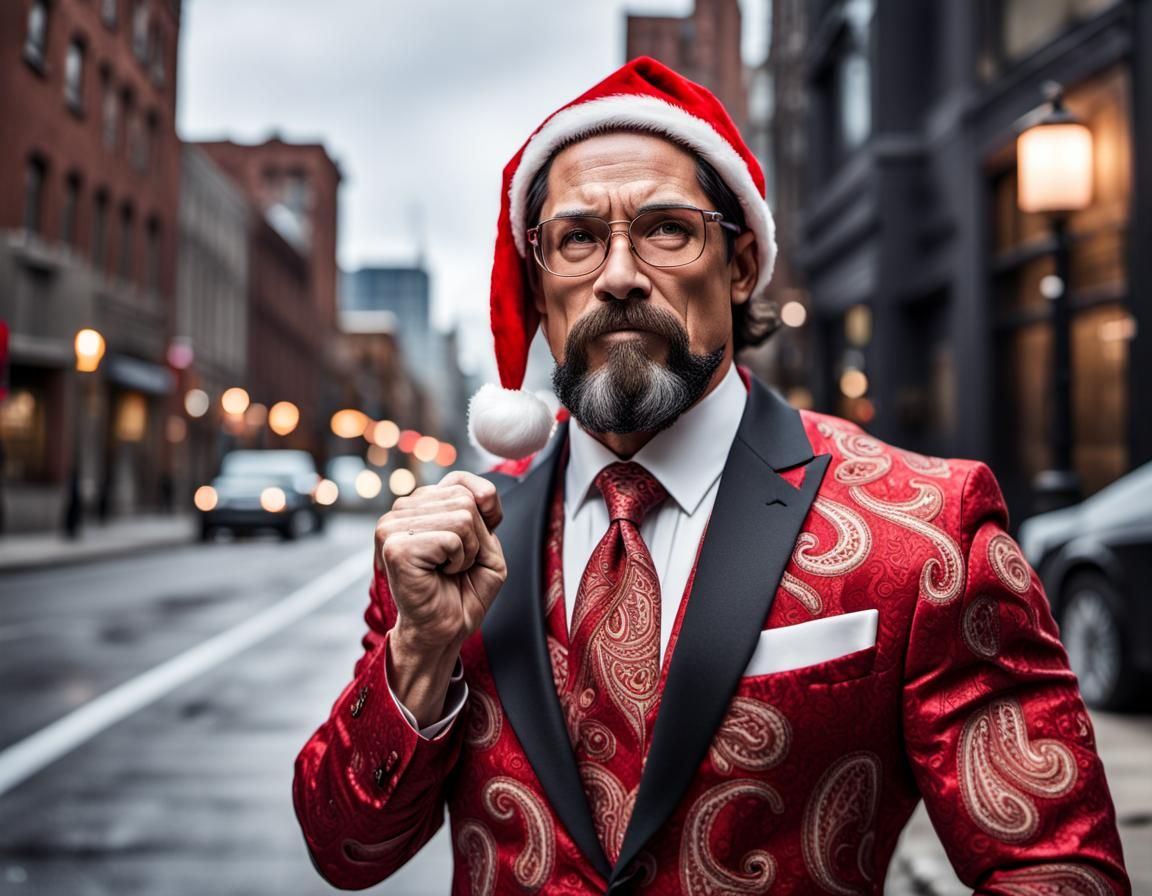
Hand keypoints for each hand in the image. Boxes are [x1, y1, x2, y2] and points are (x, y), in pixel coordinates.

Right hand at [375, 471, 505, 658]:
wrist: (445, 630)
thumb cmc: (462, 591)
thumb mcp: (487, 544)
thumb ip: (485, 512)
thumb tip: (478, 496)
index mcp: (419, 504)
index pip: (461, 480)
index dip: (484, 508)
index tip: (477, 541)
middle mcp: (401, 508)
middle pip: (465, 499)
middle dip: (476, 538)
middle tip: (456, 563)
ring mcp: (393, 525)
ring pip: (462, 517)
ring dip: (468, 551)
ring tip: (448, 569)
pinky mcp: (395, 546)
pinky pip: (452, 538)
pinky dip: (458, 560)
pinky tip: (440, 574)